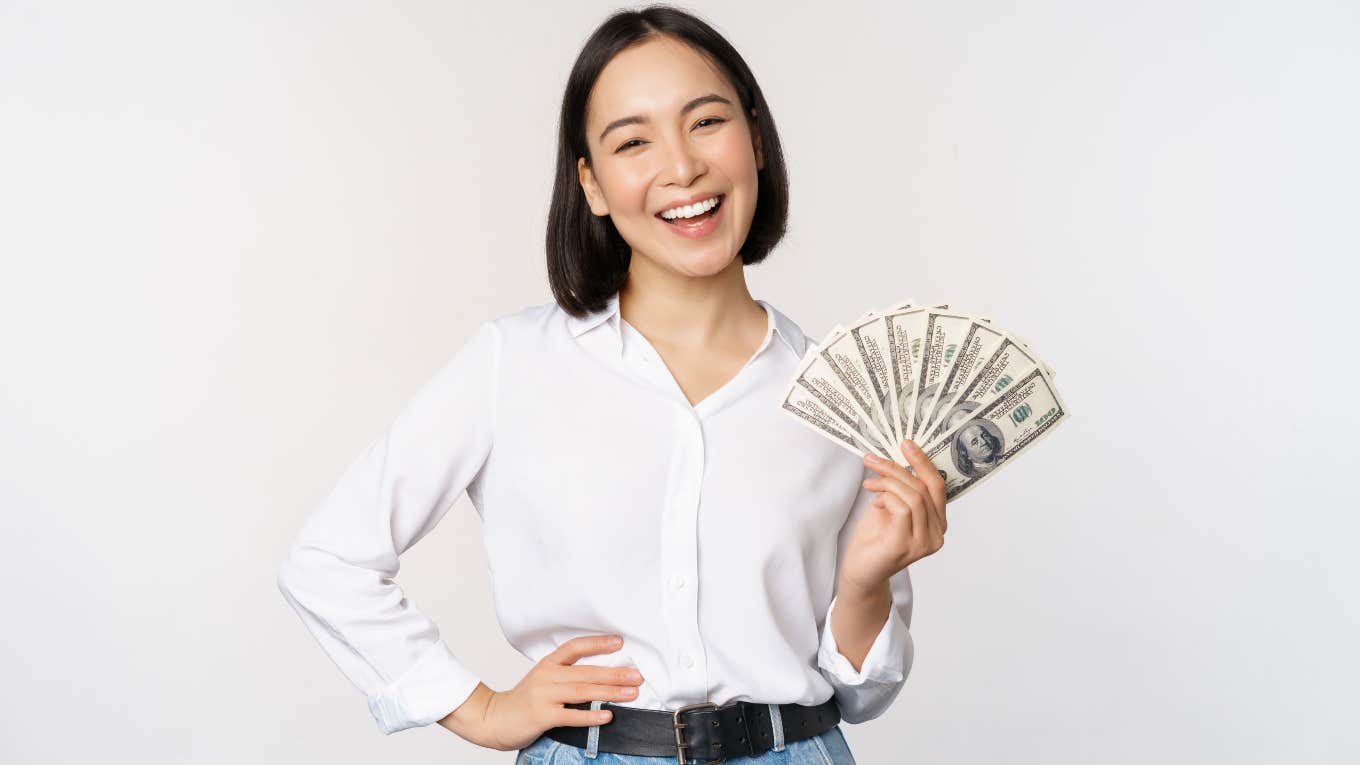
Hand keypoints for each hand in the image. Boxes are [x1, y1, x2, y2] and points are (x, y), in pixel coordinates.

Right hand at [468, 635, 644, 751]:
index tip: (619, 642)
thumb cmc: (523, 700)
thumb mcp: (543, 679)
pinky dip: (591, 716)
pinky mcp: (542, 716)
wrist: (493, 718)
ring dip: (610, 692)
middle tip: (636, 675)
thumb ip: (566, 675)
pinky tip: (607, 715)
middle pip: (586, 671)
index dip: (597, 643)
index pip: (575, 647)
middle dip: (615, 673)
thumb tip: (602, 674)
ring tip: (631, 693)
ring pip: (582, 691)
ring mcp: (544, 696)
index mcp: (548, 664)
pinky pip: (571, 716)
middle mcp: (547, 676)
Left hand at [839, 438, 948, 593]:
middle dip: (899, 468)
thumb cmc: (874, 538)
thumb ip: (902, 488)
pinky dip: (886, 497)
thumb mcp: (891, 506)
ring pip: (913, 496)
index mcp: (937, 523)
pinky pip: (902, 509)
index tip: (906, 444)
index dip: (923, 463)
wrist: (859, 570)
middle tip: (874, 459)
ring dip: (888, 481)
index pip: (938, 487)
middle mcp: (936, 535)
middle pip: (925, 489)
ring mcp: (923, 543)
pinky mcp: (906, 546)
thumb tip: (899, 458)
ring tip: (869, 482)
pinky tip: (873, 498)